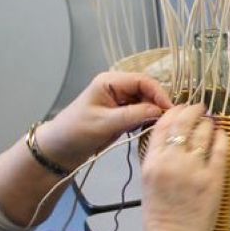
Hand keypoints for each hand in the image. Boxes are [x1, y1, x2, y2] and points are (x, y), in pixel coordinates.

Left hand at [36, 72, 171, 169]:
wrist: (60, 149)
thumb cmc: (78, 132)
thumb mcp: (106, 123)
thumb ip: (134, 115)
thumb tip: (160, 111)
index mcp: (110, 81)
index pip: (143, 81)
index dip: (159, 94)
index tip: (169, 111)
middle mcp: (117, 87)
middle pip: (147, 90)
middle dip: (157, 104)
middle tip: (167, 122)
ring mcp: (119, 100)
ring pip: (145, 102)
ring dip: (152, 113)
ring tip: (158, 127)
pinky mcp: (120, 113)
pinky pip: (140, 112)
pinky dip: (146, 120)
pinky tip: (146, 130)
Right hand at [140, 104, 227, 230]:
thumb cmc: (159, 214)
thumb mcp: (148, 180)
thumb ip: (156, 156)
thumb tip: (169, 132)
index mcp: (152, 162)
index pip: (163, 124)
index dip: (174, 110)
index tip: (182, 108)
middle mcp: (171, 162)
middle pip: (184, 122)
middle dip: (193, 110)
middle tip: (200, 108)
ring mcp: (193, 170)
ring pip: (204, 131)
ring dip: (208, 123)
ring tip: (210, 123)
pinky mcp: (213, 179)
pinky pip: (221, 148)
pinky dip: (222, 138)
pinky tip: (222, 136)